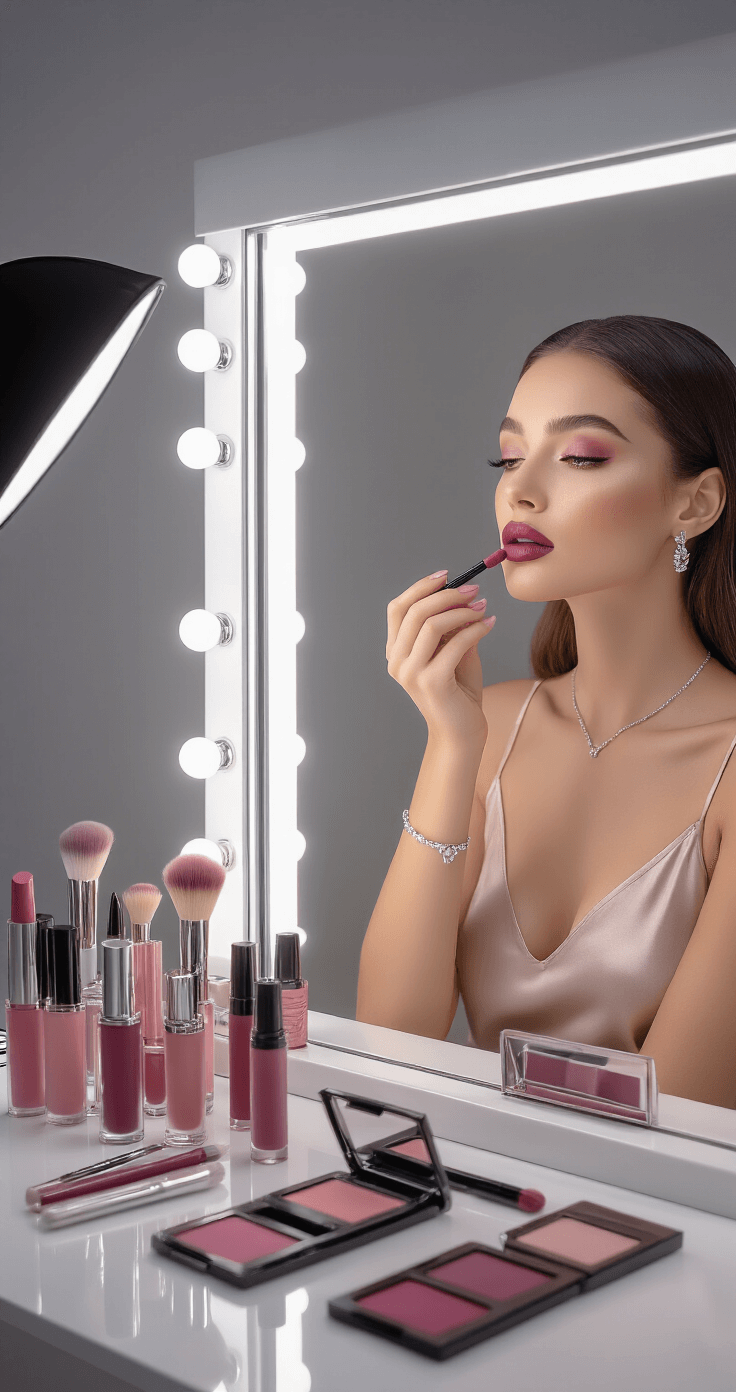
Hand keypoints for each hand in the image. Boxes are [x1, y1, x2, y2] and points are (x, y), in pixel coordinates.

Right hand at [386, 570, 494, 746]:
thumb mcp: (452, 652)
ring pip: (432, 624)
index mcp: (395, 652)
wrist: (462, 732)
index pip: (398, 608)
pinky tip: (490, 624)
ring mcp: (411, 673)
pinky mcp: (432, 682)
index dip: (421, 587)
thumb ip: (451, 627)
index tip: (448, 576)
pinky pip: (456, 643)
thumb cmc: (458, 692)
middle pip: (415, 611)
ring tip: (483, 608)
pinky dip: (476, 629)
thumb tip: (464, 596)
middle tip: (474, 591)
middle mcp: (397, 662)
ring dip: (462, 611)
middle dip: (447, 595)